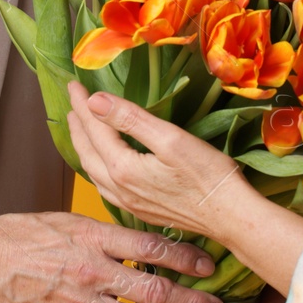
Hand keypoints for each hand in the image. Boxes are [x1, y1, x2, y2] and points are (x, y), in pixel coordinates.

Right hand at [0, 210, 228, 302]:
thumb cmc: (28, 234)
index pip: (150, 247)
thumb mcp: (72, 220)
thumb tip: (147, 239)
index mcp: (96, 238)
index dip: (184, 257)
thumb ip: (109, 232)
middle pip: (152, 289)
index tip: (210, 264)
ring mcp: (84, 302)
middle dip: (191, 302)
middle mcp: (95, 271)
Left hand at [66, 80, 247, 237]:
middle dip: (78, 125)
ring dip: (84, 147)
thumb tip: (94, 101)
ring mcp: (129, 203)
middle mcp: (119, 189)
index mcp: (122, 168)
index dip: (83, 104)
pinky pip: (105, 186)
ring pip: (94, 171)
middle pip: (87, 151)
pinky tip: (102, 164)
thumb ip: (130, 119)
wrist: (230, 218)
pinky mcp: (141, 211)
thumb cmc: (207, 176)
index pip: (95, 128)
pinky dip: (96, 167)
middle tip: (72, 102)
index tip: (73, 84)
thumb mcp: (170, 139)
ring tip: (80, 128)